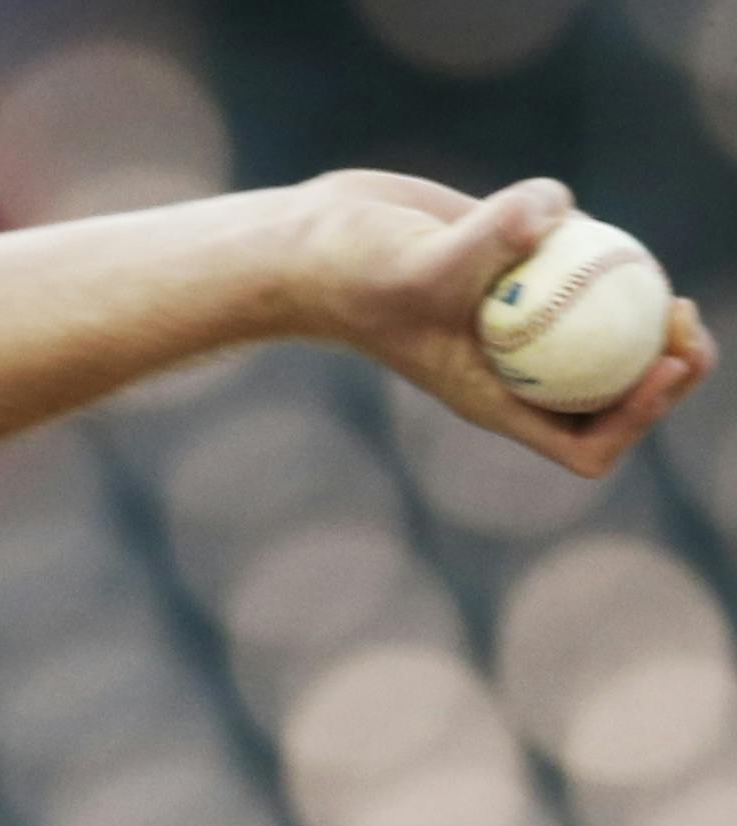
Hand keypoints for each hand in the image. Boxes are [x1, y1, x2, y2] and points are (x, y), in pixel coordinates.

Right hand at [288, 169, 716, 477]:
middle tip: (680, 316)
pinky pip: (583, 270)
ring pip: (608, 333)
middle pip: (615, 396)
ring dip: (644, 313)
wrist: (320, 243)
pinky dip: (598, 249)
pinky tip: (579, 224)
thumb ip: (489, 238)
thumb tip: (558, 208)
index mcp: (498, 400)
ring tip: (662, 282)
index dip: (637, 415)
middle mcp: (517, 371)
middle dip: (666, 367)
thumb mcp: (419, 265)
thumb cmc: (354, 275)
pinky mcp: (521, 271)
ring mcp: (523, 324)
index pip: (584, 443)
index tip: (659, 363)